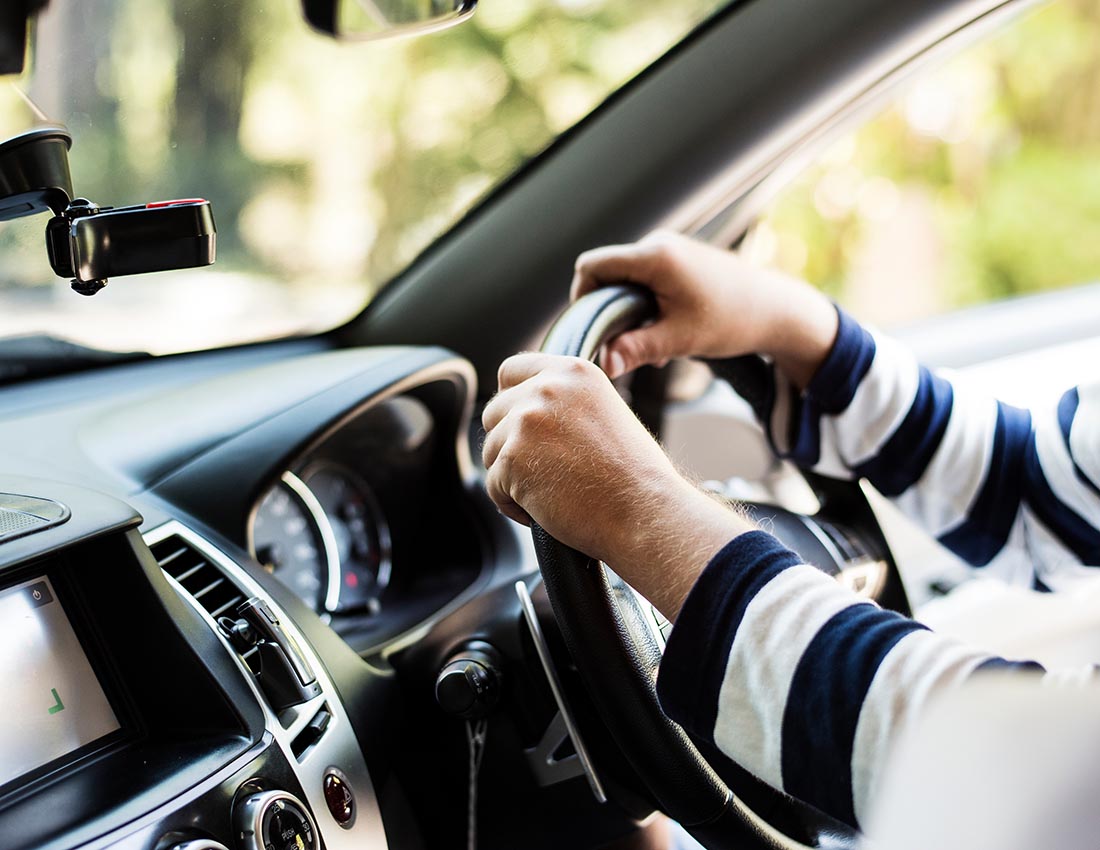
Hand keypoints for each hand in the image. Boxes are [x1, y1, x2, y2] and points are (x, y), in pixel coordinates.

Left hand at [482, 352, 751, 617]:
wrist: (644, 511)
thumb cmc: (633, 475)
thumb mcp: (604, 411)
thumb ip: (564, 401)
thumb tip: (525, 408)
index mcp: (572, 372)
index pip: (512, 370)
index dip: (511, 400)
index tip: (524, 428)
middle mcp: (546, 388)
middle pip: (494, 412)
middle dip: (510, 444)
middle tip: (544, 472)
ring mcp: (526, 421)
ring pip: (491, 450)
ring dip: (511, 476)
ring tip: (551, 493)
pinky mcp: (512, 458)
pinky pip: (493, 484)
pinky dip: (512, 504)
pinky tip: (545, 510)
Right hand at [571, 230, 838, 386]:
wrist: (776, 309)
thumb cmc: (732, 320)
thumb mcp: (680, 339)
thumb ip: (636, 349)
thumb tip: (603, 365)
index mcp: (654, 257)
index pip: (592, 266)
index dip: (581, 297)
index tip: (592, 329)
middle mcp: (658, 245)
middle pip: (606, 272)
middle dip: (607, 309)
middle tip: (622, 343)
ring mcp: (669, 250)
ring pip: (626, 279)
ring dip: (628, 311)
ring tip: (651, 342)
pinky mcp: (678, 260)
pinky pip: (645, 279)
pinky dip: (645, 305)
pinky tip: (665, 333)